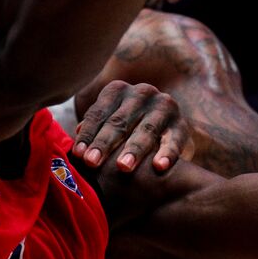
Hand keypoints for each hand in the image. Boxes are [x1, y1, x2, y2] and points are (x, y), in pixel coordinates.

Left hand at [72, 80, 195, 172]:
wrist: (161, 131)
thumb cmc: (122, 132)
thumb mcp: (106, 124)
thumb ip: (92, 132)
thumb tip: (76, 150)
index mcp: (118, 90)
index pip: (99, 112)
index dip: (88, 134)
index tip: (78, 155)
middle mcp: (142, 93)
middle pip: (120, 120)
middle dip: (105, 143)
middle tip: (92, 162)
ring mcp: (164, 106)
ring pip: (147, 128)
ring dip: (134, 148)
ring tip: (123, 167)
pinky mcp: (181, 124)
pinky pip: (175, 139)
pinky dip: (168, 153)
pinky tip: (159, 167)